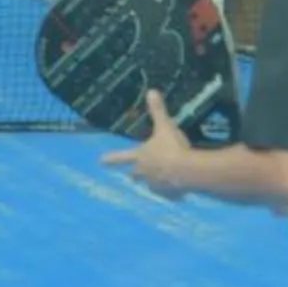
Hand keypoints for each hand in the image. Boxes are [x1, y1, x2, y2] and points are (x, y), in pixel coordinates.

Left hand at [98, 85, 192, 199]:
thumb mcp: (165, 127)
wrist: (186, 171)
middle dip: (135, 173)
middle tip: (133, 174)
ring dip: (155, 181)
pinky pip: (169, 193)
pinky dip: (172, 191)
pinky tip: (179, 189)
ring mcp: (156, 186)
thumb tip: (151, 91)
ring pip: (152, 185)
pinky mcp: (170, 195)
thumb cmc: (172, 147)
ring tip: (164, 178)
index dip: (111, 158)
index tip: (100, 161)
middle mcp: (144, 173)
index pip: (122, 157)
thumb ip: (158, 111)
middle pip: (135, 175)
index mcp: (140, 157)